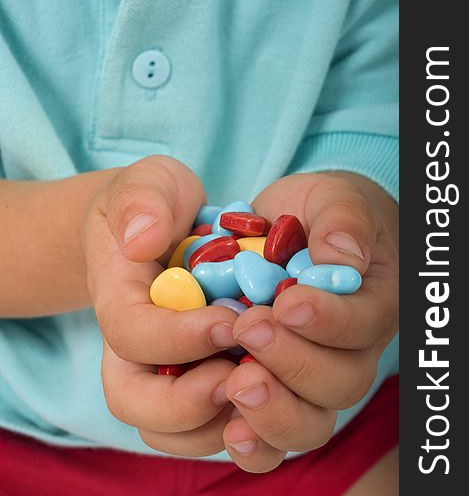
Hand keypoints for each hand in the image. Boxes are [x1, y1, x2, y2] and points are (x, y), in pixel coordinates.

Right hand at [84, 156, 239, 455]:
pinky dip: (244, 426)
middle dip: (190, 401)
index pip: (131, 336)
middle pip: (138, 405)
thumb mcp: (147, 184)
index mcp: (118, 300)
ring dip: (222, 422)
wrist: (164, 227)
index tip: (230, 321)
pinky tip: (279, 392)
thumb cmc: (157, 203)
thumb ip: (140, 202)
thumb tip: (142, 241)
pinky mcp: (200, 380)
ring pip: (176, 431)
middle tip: (242, 375)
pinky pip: (211, 427)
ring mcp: (166, 371)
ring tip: (267, 385)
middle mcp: (135, 349)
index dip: (178, 338)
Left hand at [221, 172, 398, 471]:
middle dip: (293, 361)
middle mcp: (347, 351)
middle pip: (338, 383)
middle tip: (249, 328)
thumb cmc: (321, 212)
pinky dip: (254, 441)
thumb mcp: (335, 199)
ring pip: (309, 421)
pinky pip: (272, 434)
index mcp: (371, 304)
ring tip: (236, 382)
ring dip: (274, 410)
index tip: (289, 303)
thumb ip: (343, 221)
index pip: (362, 325)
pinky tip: (229, 428)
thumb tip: (342, 258)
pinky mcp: (274, 389)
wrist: (298, 229)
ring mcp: (310, 378)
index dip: (328, 322)